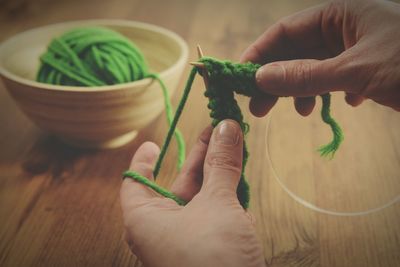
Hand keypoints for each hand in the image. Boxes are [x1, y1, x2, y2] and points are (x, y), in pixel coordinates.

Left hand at [120, 120, 264, 266]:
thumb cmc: (214, 259)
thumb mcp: (218, 205)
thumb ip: (222, 165)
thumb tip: (227, 127)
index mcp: (145, 220)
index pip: (134, 183)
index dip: (143, 160)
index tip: (153, 143)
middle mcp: (161, 231)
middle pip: (176, 185)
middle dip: (199, 158)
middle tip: (217, 131)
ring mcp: (186, 242)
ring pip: (199, 200)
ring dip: (217, 175)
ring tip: (233, 148)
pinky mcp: (207, 251)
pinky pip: (213, 217)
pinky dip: (225, 199)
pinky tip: (240, 184)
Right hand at [241, 0, 399, 115]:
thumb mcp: (356, 71)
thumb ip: (306, 75)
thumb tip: (261, 78)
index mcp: (340, 14)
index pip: (285, 31)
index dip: (259, 54)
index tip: (240, 78)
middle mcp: (345, 27)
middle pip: (296, 51)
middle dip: (276, 78)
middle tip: (258, 108)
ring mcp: (357, 47)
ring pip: (315, 67)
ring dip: (302, 90)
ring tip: (300, 112)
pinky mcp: (369, 66)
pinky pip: (336, 77)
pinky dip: (329, 93)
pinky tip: (337, 105)